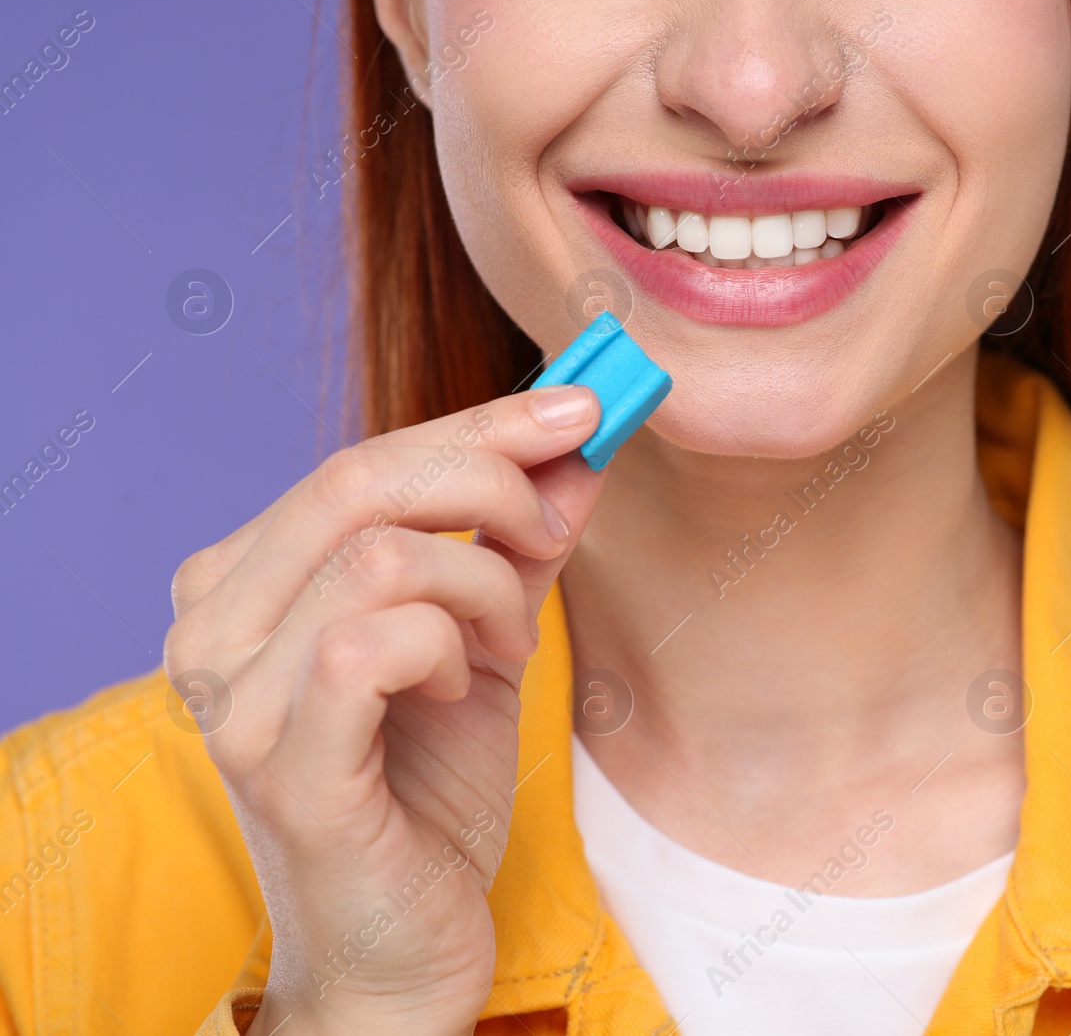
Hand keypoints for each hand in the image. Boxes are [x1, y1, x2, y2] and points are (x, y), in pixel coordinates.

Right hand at [163, 385, 602, 1034]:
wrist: (405, 939)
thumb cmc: (429, 789)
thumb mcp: (482, 641)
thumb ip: (516, 545)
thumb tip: (579, 446)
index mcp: (243, 582)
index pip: (358, 461)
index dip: (478, 424)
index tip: (580, 407)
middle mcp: (212, 626)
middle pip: (355, 481)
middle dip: (490, 480)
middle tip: (559, 522)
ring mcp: (236, 697)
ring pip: (379, 556)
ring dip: (482, 586)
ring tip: (506, 644)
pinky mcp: (283, 761)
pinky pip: (374, 640)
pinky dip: (449, 645)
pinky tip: (464, 684)